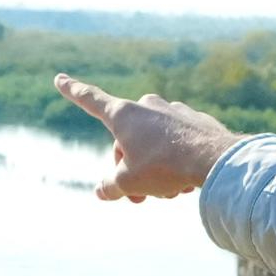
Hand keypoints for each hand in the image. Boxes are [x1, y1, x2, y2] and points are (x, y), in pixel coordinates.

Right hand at [52, 73, 233, 202]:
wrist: (215, 159)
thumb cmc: (165, 167)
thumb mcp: (129, 183)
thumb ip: (110, 186)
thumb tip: (101, 191)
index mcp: (123, 115)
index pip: (90, 100)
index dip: (73, 91)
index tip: (59, 78)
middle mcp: (147, 106)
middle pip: (127, 141)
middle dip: (129, 170)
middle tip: (139, 197)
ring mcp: (173, 110)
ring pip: (153, 145)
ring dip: (154, 170)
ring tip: (169, 191)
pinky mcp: (195, 120)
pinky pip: (176, 144)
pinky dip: (176, 162)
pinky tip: (188, 178)